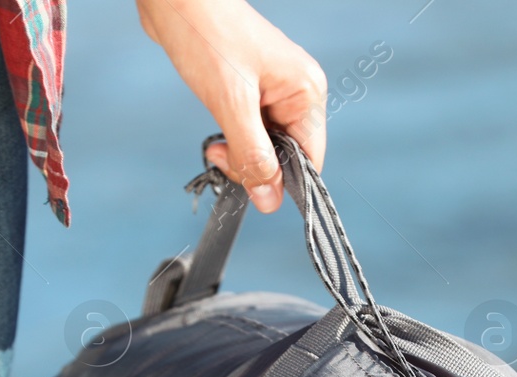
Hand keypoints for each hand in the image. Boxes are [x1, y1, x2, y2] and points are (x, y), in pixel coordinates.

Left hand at [136, 0, 326, 212]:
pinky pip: (250, 134)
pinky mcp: (250, 93)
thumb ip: (253, 156)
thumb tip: (270, 200)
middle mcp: (296, 93)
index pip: (310, 159)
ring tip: (215, 145)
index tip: (251, 185)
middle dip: (254, 166)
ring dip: (240, 156)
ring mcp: (273, 92)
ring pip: (265, 148)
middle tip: (221, 156)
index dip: (283, 180)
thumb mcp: (231, 105)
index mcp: (305, 91)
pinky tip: (217, 135)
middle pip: (287, 157)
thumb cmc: (206, 36)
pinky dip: (233, 142)